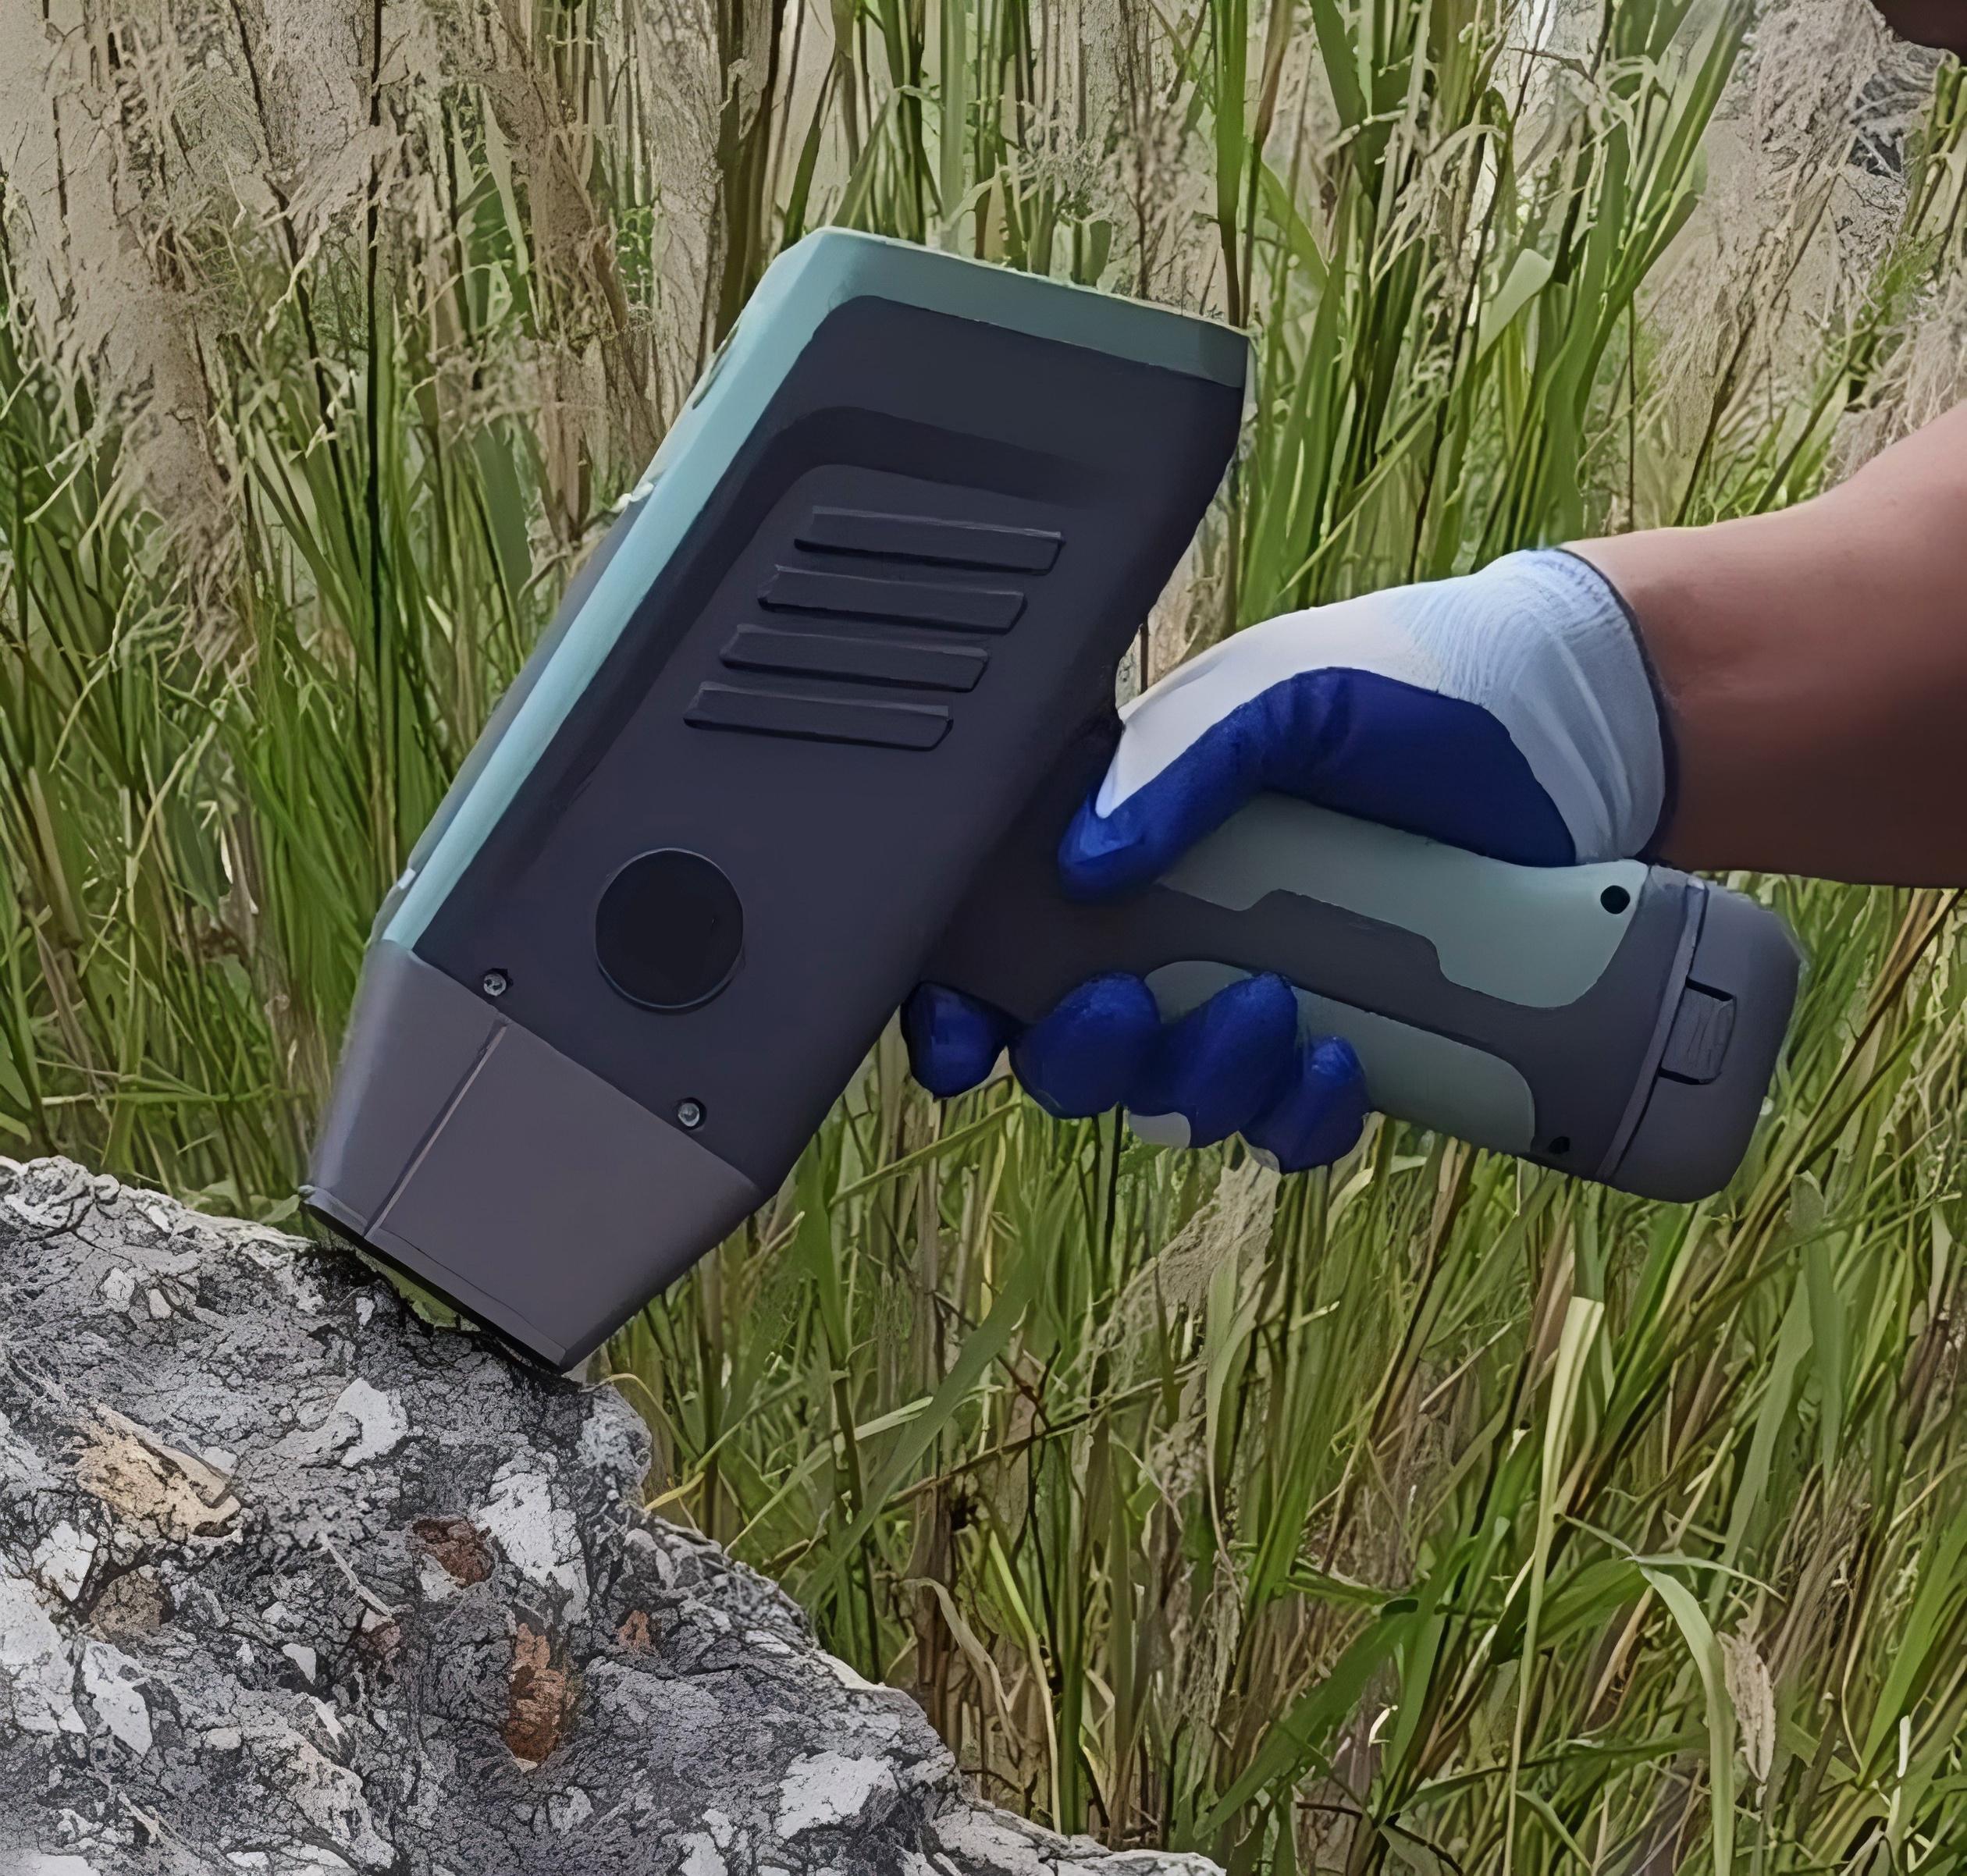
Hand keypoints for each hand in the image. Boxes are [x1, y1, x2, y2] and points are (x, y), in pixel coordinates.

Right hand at [905, 548, 1666, 1168]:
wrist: (1581, 732)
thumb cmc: (1414, 682)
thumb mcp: (1282, 693)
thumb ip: (1174, 761)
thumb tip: (1078, 864)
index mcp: (1127, 836)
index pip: (1004, 935)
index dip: (963, 1002)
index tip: (961, 1036)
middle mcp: (1176, 926)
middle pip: (1072, 1043)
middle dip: (1080, 1055)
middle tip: (1130, 1011)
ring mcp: (1258, 990)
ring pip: (1172, 1099)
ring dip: (1194, 1087)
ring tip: (1272, 1017)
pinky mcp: (1350, 1040)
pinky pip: (1284, 1122)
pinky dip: (1294, 1117)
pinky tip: (1337, 1066)